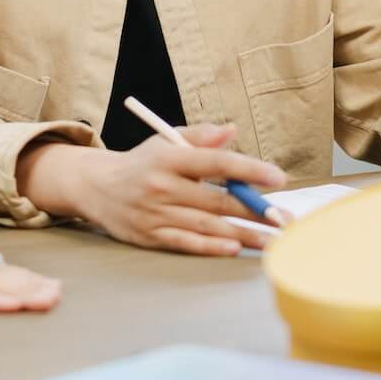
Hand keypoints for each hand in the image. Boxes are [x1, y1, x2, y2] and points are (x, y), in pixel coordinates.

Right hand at [19, 124, 286, 255]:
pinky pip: (186, 242)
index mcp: (169, 158)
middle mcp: (162, 186)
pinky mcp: (149, 236)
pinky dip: (211, 247)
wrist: (95, 187)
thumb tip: (232, 131)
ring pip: (207, 225)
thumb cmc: (141, 163)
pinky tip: (235, 248)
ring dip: (244, 234)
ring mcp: (155, 214)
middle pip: (217, 200)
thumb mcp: (165, 141)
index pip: (216, 162)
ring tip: (273, 241)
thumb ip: (200, 136)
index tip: (278, 178)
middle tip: (286, 220)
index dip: (249, 170)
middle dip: (255, 210)